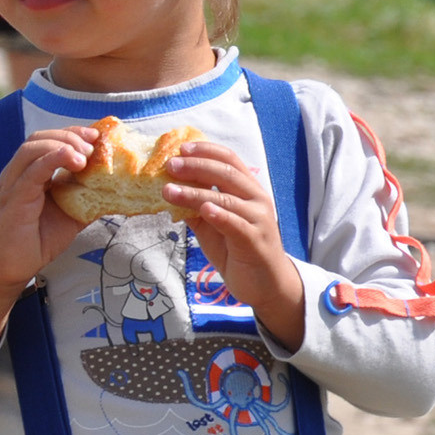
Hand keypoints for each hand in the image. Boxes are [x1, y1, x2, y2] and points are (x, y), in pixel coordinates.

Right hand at [0, 126, 96, 365]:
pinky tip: (73, 160)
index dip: (73, 134)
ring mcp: (14, 184)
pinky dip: (53, 159)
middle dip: (70, 135)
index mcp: (31, 173)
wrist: (9, 269)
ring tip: (85, 155)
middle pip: (40, 137)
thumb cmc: (37, 241)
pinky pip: (32, 171)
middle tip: (94, 143)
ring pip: (33, 148)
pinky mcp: (13, 199)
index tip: (97, 136)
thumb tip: (118, 187)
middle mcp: (19, 173)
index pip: (49, 140)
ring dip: (63, 144)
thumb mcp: (72, 214)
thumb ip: (89, 197)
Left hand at [163, 143, 305, 350]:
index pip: (229, 159)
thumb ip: (196, 208)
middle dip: (196, 166)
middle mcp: (256, 199)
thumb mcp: (212, 226)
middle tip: (170, 165)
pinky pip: (236, 224)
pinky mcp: (255, 241)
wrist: (266, 285)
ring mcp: (258, 219)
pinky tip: (203, 209)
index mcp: (248, 190)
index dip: (206, 151)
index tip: (181, 149)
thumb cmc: (239, 251)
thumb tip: (168, 190)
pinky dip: (219, 215)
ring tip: (169, 190)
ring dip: (195, 192)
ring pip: (225, 198)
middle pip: (226, 173)